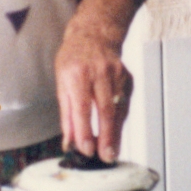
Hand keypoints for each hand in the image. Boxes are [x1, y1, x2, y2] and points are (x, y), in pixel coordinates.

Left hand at [55, 1, 132, 161]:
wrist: (95, 35)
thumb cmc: (75, 59)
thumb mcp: (62, 83)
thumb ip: (67, 114)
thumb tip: (70, 140)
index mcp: (77, 74)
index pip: (82, 108)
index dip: (85, 131)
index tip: (86, 149)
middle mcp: (98, 73)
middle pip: (105, 110)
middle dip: (106, 137)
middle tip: (106, 156)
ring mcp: (116, 75)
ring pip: (119, 109)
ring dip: (116, 133)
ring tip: (112, 150)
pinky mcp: (127, 78)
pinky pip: (125, 104)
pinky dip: (121, 120)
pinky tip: (116, 132)